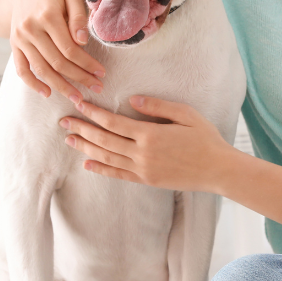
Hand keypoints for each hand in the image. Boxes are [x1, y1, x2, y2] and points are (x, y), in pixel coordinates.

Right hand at [6, 0, 104, 102]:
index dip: (86, 64)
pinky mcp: (14, 44)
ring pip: (41, 69)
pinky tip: (47, 93)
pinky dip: (32, 83)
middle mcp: (30, 29)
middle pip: (57, 62)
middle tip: (97, 88)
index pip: (69, 49)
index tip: (101, 73)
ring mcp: (20, 38)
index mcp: (47, 15)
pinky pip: (21, 68)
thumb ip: (78, 18)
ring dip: (60, 86)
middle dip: (79, 78)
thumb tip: (83, 43)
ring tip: (77, 98)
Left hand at [59, 96, 232, 192]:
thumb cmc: (205, 138)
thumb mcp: (186, 114)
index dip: (93, 112)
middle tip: (63, 121)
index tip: (79, 104)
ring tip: (69, 140)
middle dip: (82, 129)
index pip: (113, 121)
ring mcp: (143, 169)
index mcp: (150, 134)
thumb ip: (157, 106)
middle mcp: (142, 153)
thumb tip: (132, 100)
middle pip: (104, 139)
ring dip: (86, 147)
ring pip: (107, 157)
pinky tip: (88, 163)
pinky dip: (101, 169)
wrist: (218, 170)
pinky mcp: (146, 180)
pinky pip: (118, 174)